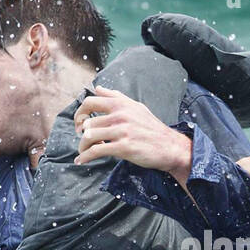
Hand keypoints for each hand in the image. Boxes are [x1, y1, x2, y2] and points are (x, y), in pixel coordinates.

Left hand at [73, 86, 191, 181]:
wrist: (170, 147)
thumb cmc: (152, 129)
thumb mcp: (136, 107)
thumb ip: (116, 97)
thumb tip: (98, 88)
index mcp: (121, 104)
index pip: (90, 101)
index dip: (80, 113)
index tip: (79, 123)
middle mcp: (120, 115)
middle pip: (88, 122)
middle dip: (80, 133)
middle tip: (83, 140)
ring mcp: (122, 131)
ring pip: (89, 136)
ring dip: (82, 147)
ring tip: (84, 152)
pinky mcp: (124, 147)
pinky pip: (96, 151)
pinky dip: (85, 157)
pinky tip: (81, 161)